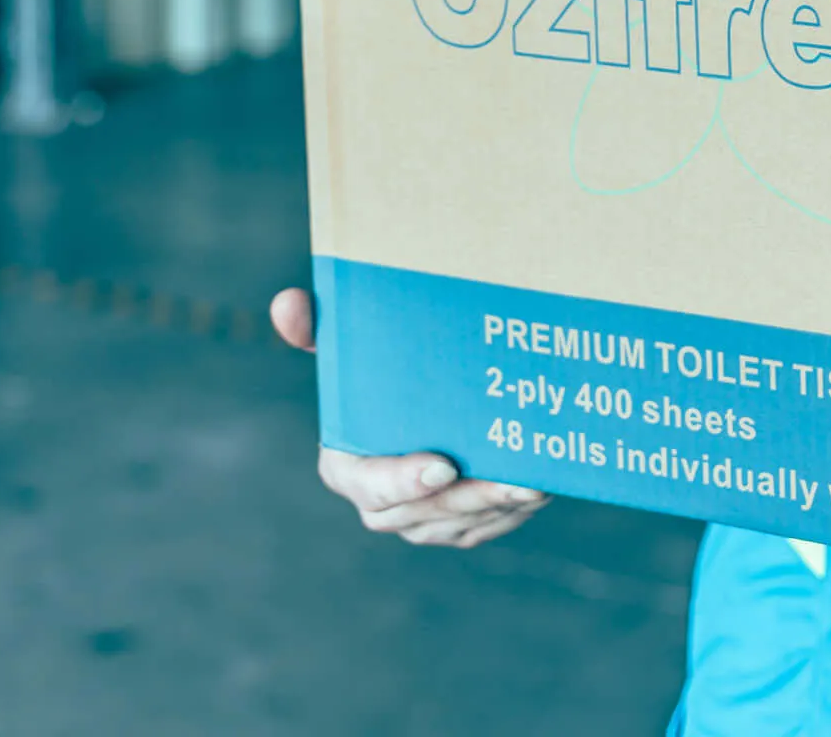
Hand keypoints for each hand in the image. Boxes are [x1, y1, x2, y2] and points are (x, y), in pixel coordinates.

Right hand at [271, 287, 549, 547]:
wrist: (427, 396)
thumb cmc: (381, 369)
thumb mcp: (349, 344)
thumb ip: (316, 325)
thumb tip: (287, 304)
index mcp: (348, 463)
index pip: (366, 486)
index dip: (400, 483)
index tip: (443, 465)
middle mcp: (382, 501)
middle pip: (420, 515)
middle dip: (468, 500)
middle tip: (514, 479)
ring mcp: (421, 518)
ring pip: (459, 525)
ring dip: (500, 507)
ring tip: (538, 482)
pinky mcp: (458, 523)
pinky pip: (485, 526)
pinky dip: (513, 511)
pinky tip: (543, 487)